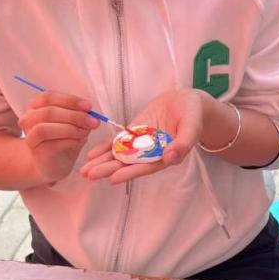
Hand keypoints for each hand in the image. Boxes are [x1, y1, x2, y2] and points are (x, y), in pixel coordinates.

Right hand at [18, 91, 100, 183]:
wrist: (55, 164)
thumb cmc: (63, 140)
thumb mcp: (73, 123)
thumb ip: (78, 115)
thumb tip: (90, 113)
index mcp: (36, 107)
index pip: (49, 97)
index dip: (70, 100)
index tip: (88, 107)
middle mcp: (28, 120)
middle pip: (48, 112)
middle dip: (74, 116)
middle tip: (93, 122)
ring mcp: (30, 137)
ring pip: (44, 128)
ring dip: (70, 129)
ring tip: (86, 133)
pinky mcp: (36, 153)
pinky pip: (51, 144)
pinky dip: (69, 141)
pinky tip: (80, 141)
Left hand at [80, 88, 205, 184]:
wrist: (188, 102)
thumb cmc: (193, 114)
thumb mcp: (192, 126)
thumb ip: (184, 142)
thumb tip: (170, 157)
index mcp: (167, 156)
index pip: (146, 167)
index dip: (130, 172)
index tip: (114, 178)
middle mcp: (152, 154)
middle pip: (129, 164)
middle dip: (109, 170)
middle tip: (89, 175)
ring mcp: (142, 144)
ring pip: (121, 156)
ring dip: (103, 162)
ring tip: (85, 170)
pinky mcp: (136, 133)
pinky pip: (119, 143)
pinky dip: (106, 149)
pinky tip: (91, 154)